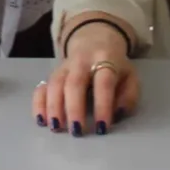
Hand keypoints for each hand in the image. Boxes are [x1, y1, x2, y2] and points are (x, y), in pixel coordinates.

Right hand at [33, 19, 139, 136]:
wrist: (95, 39)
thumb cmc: (115, 66)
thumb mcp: (130, 76)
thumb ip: (128, 96)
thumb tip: (116, 114)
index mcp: (105, 60)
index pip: (103, 83)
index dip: (102, 105)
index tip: (102, 128)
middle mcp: (82, 61)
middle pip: (74, 83)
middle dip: (74, 108)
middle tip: (76, 131)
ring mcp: (64, 67)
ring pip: (55, 84)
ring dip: (54, 107)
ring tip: (57, 128)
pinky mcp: (52, 74)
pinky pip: (41, 87)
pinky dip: (39, 103)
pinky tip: (41, 120)